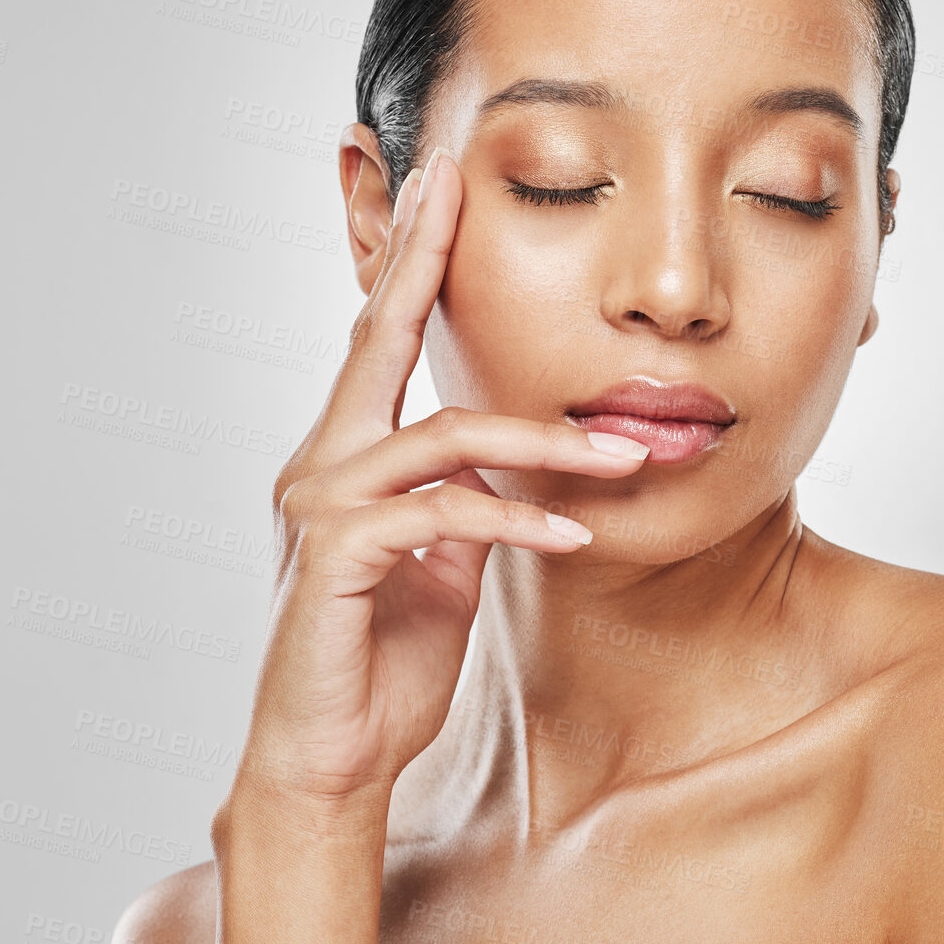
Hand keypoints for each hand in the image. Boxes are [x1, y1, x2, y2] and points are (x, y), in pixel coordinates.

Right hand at [231, 146, 650, 802]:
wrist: (331, 763)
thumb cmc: (385, 664)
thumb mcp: (442, 564)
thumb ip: (463, 500)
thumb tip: (510, 462)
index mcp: (345, 456)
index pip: (378, 342)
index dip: (409, 262)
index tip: (440, 189)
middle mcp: (320, 464)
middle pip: (375, 340)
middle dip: (421, 256)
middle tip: (455, 180)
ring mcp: (319, 505)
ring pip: (447, 435)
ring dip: (548, 441)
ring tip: (625, 456)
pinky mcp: (334, 556)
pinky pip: (445, 512)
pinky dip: (518, 519)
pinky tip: (575, 535)